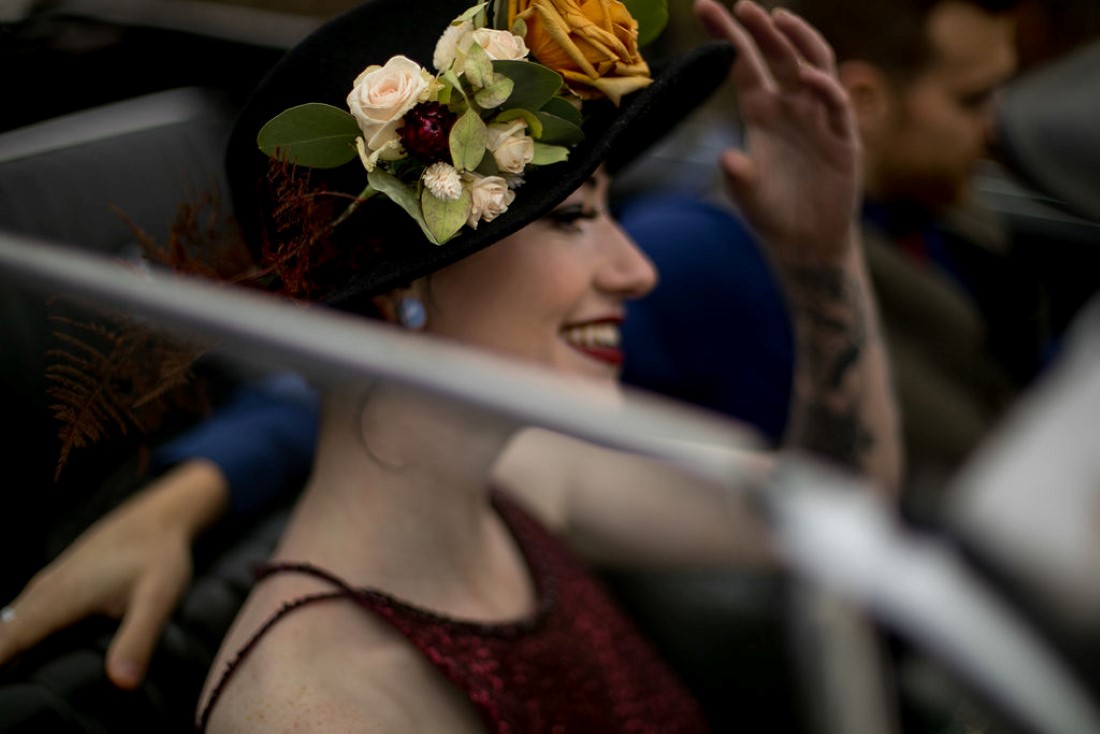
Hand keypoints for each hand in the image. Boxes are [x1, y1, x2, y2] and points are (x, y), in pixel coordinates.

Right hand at [0, 460, 227, 688]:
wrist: (159, 517)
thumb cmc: (158, 555)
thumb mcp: (158, 599)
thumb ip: (137, 639)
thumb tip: (122, 683)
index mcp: (58, 600)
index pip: (6, 643)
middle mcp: (43, 592)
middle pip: (0, 636)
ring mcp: (47, 585)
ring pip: (7, 624)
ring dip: (1, 649)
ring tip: (8, 678)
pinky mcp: (55, 584)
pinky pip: (20, 614)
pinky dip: (11, 636)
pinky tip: (17, 653)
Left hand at [694, 0, 860, 262]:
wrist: (806, 245)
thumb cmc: (772, 216)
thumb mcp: (749, 197)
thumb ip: (739, 178)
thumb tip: (727, 158)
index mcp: (760, 114)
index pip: (743, 65)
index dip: (726, 36)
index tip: (704, 6)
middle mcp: (790, 108)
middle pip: (778, 56)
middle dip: (761, 30)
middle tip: (743, 5)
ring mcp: (818, 119)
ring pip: (813, 66)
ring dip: (798, 42)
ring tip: (778, 20)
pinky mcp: (843, 138)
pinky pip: (836, 104)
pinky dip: (823, 87)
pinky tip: (806, 77)